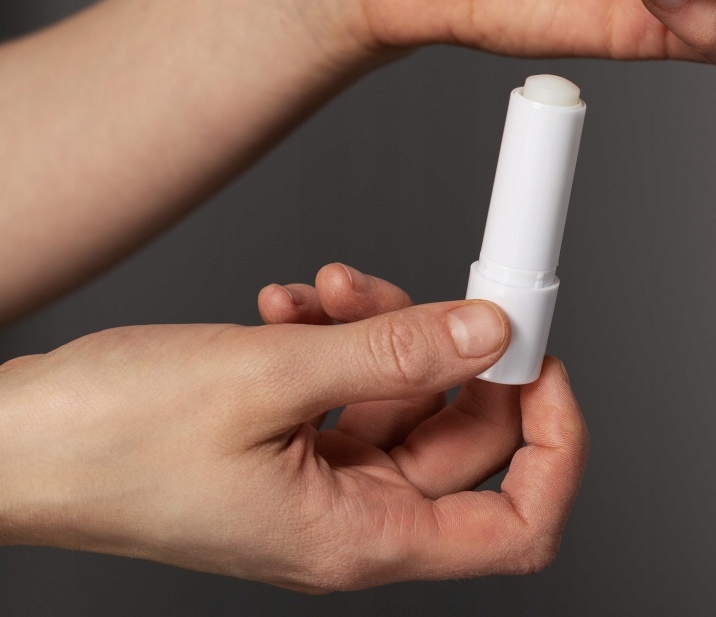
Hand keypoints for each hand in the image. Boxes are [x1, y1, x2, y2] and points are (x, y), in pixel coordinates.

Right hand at [0, 270, 587, 591]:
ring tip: (325, 290)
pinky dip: (336, 335)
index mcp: (358, 537)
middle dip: (448, 350)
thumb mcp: (267, 377)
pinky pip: (351, 382)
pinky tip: (293, 304)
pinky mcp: (291, 438)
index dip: (552, 446)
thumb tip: (490, 331)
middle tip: (425, 288)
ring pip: (403, 393)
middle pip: (461, 435)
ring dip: (379, 328)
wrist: (17, 441)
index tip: (544, 364)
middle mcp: (350, 515)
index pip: (514, 524)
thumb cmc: (107, 440)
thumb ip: (390, 353)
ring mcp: (320, 476)